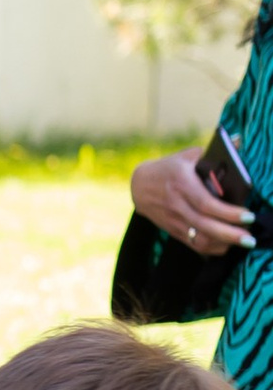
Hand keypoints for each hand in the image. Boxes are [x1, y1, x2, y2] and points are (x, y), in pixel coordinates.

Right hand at [131, 145, 251, 257]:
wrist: (140, 186)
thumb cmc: (170, 168)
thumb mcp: (187, 155)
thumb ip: (213, 151)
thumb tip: (237, 141)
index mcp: (181, 183)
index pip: (205, 203)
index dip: (227, 212)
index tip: (248, 215)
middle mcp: (176, 204)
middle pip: (204, 225)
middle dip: (229, 234)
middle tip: (249, 239)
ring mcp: (174, 220)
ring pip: (199, 239)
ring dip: (222, 244)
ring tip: (241, 241)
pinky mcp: (173, 230)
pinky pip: (194, 245)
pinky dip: (212, 248)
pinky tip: (226, 245)